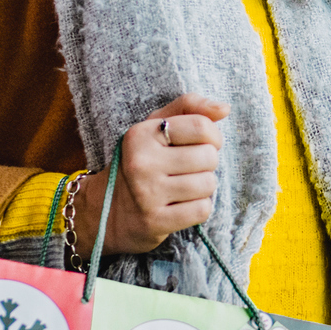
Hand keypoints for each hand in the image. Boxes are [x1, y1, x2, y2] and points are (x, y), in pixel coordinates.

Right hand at [72, 94, 228, 258]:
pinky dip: (199, 208)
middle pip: (209, 157)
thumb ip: (189, 107)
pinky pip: (201, 210)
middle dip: (207, 163)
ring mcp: (147, 194)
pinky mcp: (155, 221)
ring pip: (208, 184)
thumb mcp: (156, 127)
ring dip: (203, 187)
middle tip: (189, 169)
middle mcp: (142, 163)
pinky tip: (181, 205)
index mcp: (142, 134)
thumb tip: (224, 109)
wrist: (105, 210)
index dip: (213, 136)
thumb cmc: (141, 162)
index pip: (202, 127)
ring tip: (184, 187)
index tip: (203, 144)